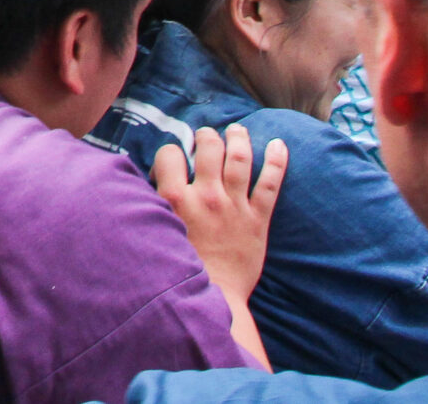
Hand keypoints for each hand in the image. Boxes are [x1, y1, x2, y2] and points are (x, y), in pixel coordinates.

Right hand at [153, 123, 287, 305]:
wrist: (215, 297)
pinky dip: (276, 162)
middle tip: (207, 135)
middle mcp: (207, 196)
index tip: (174, 159)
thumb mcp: (158, 231)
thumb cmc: (182, 266)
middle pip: (209, 148)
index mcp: (176, 199)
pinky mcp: (258, 219)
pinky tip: (278, 145)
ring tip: (237, 130)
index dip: (170, 152)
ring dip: (239, 139)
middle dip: (207, 136)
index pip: (170, 153)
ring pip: (240, 159)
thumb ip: (155, 204)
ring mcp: (235, 206)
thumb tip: (149, 183)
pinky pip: (270, 184)